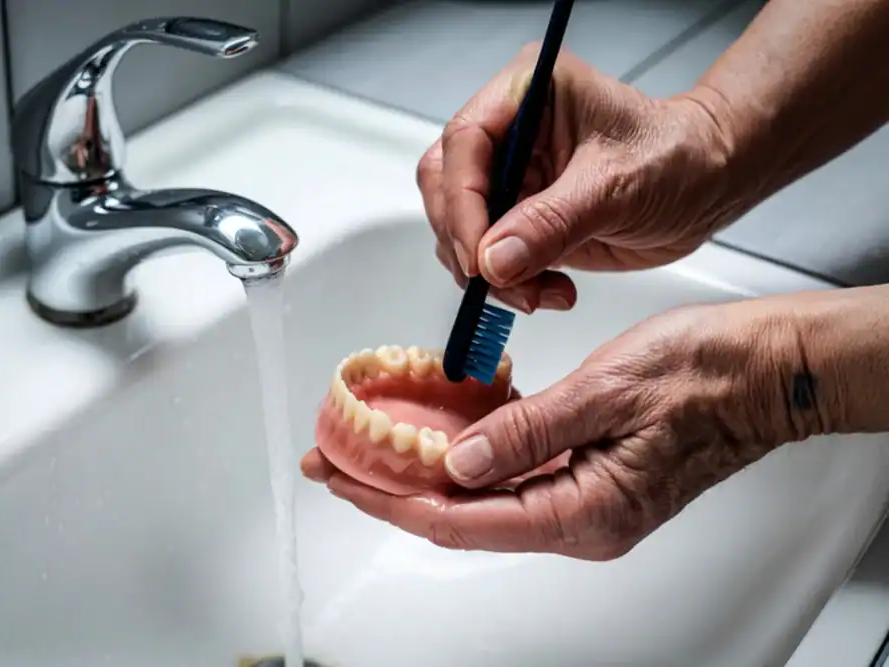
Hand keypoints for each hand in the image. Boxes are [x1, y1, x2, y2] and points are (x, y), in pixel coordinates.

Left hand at [302, 299, 823, 558]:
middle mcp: (578, 520)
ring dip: (422, 471)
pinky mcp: (584, 473)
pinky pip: (510, 474)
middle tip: (335, 462)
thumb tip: (456, 463)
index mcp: (584, 513)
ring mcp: (581, 499)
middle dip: (393, 489)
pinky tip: (435, 431)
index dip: (393, 500)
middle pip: (461, 516)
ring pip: (480, 497)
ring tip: (368, 446)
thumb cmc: (703, 375)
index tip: (344, 478)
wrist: (760, 370)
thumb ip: (527, 432)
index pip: (461, 521)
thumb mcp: (605, 393)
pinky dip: (465, 455)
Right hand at [418, 45, 737, 313]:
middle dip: (466, 241)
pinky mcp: (518, 216)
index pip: (465, 142)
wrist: (708, 184)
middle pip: (447, 185)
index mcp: (527, 93)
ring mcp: (511, 175)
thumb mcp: (616, 187)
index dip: (462, 201)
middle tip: (496, 280)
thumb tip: (493, 260)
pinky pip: (488, 256)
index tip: (477, 254)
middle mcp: (509, 131)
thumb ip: (550, 223)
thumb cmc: (677, 156)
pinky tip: (547, 291)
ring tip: (536, 293)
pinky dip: (508, 283)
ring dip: (488, 272)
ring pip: (459, 227)